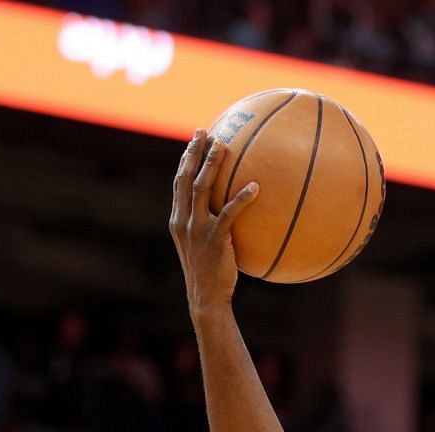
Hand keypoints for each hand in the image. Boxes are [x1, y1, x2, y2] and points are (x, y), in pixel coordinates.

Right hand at [170, 128, 260, 315]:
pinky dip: (242, 199)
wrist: (206, 297)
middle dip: (193, 152)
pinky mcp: (214, 240)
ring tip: (223, 146)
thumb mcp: (205, 248)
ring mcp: (197, 229)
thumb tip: (235, 212)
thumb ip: (212, 227)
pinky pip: (229, 214)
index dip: (185, 159)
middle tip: (205, 132)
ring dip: (211, 165)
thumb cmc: (212, 275)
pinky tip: (255, 187)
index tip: (194, 141)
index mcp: (178, 220)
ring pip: (201, 189)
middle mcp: (183, 221)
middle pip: (185, 178)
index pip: (178, 183)